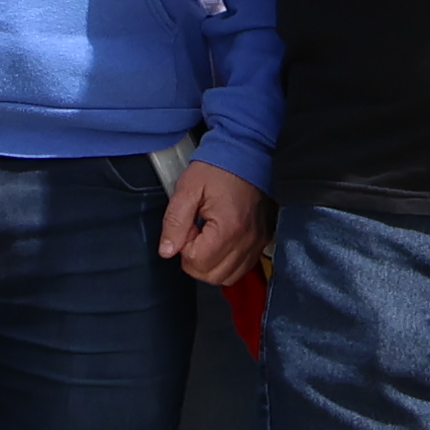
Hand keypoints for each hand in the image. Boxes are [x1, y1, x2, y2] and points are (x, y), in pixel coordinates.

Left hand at [160, 160, 267, 285]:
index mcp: (229, 228)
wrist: (246, 152)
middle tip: (195, 232)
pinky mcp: (263, 241)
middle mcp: (247, 240)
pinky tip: (220, 242)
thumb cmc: (218, 168)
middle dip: (196, 260)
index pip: (197, 262)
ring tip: (208, 237)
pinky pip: (242, 267)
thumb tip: (167, 250)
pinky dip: (227, 263)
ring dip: (211, 265)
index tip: (189, 225)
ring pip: (228, 277)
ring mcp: (258, 242)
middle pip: (212, 276)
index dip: (185, 246)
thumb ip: (174, 222)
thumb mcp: (187, 189)